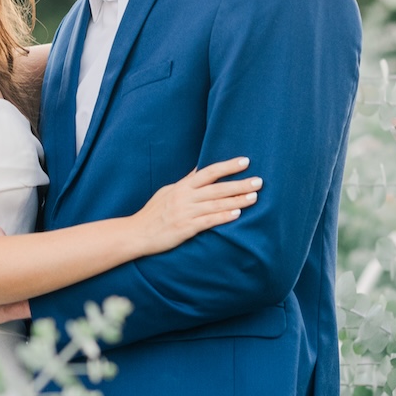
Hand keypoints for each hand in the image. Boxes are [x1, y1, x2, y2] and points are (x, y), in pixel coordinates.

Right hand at [131, 156, 260, 255]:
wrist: (136, 233)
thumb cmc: (153, 213)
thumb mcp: (168, 191)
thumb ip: (186, 181)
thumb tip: (200, 168)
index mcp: (182, 186)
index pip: (209, 171)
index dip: (228, 166)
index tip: (246, 161)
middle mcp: (185, 197)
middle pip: (217, 188)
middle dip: (239, 184)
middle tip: (259, 181)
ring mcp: (185, 212)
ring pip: (216, 204)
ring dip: (237, 200)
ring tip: (254, 197)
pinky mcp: (185, 228)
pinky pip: (208, 221)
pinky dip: (223, 217)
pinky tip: (237, 215)